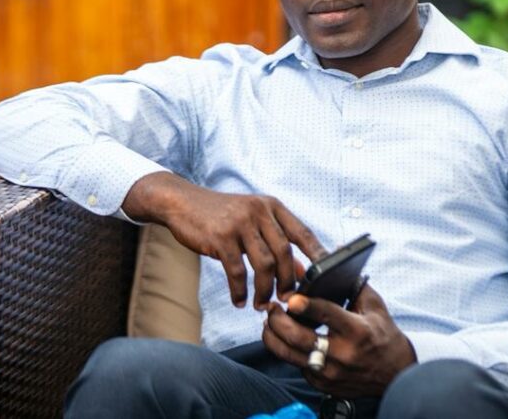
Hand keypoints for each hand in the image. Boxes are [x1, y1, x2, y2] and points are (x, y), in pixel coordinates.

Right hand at [123, 172, 325, 309]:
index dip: (317, 256)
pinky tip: (239, 301)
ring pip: (264, 264)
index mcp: (271, 206)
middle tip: (287, 301)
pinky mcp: (220, 237)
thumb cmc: (221, 215)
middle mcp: (259, 211)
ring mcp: (240, 222)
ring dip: (265, 290)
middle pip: (285, 253)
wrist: (182, 202)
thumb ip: (275, 242)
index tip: (325, 279)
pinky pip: (236, 271)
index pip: (302, 233)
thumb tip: (301, 271)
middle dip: (288, 282)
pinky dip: (239, 290)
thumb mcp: (252, 221)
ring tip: (262, 305)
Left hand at [262, 285, 416, 397]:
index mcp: (357, 331)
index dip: (307, 306)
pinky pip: (297, 365)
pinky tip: (285, 338)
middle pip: (298, 338)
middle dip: (277, 321)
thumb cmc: (384, 335)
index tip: (291, 299)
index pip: (327, 315)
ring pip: (289, 355)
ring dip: (272, 336)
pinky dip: (288, 350)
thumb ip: (351, 283)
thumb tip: (334, 254)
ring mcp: (330, 373)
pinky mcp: (323, 385)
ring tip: (269, 322)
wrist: (395, 375)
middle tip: (271, 308)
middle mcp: (342, 354)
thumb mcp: (374, 306)